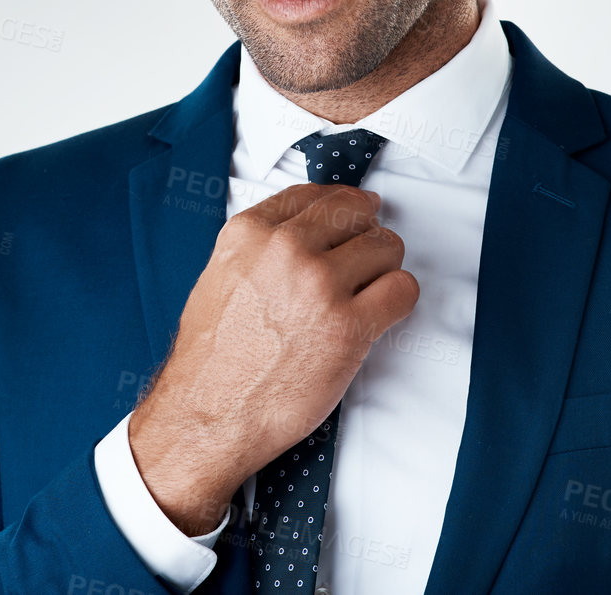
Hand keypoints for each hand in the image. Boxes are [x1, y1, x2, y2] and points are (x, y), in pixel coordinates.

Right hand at [127, 181, 418, 533]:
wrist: (208, 417)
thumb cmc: (213, 360)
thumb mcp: (220, 276)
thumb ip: (261, 246)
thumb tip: (307, 230)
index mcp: (249, 233)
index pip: (316, 194)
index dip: (343, 205)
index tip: (354, 215)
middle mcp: (284, 250)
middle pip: (356, 211)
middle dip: (365, 232)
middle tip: (365, 256)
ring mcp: (319, 285)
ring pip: (386, 246)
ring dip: (385, 267)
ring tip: (367, 292)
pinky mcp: (349, 326)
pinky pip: (402, 289)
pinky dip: (398, 299)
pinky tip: (380, 313)